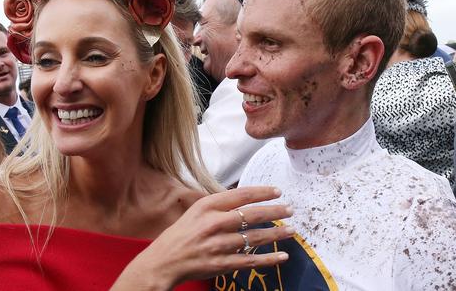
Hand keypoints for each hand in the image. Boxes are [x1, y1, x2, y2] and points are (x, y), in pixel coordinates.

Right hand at [111, 186, 293, 289]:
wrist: (163, 262)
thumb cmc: (180, 235)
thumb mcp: (195, 211)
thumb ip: (218, 205)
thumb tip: (244, 199)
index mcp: (207, 206)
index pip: (241, 195)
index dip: (262, 192)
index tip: (277, 191)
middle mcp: (214, 223)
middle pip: (252, 214)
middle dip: (275, 211)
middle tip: (290, 209)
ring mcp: (219, 245)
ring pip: (255, 237)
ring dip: (276, 234)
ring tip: (291, 230)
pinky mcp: (222, 264)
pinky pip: (251, 260)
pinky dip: (269, 259)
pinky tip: (282, 256)